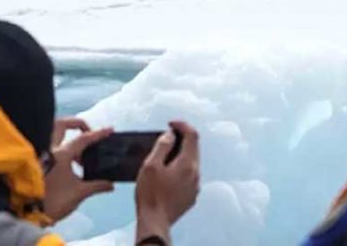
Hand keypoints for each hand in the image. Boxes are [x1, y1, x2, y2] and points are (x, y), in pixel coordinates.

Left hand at [44, 123, 114, 220]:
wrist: (29, 213)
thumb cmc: (55, 201)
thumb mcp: (78, 193)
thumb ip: (96, 186)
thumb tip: (110, 185)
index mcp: (61, 154)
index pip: (83, 139)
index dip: (98, 134)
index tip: (110, 130)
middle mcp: (49, 149)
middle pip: (61, 124)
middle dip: (76, 124)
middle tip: (87, 132)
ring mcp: (41, 154)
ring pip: (53, 135)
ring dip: (67, 139)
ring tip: (80, 156)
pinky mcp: (36, 162)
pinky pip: (50, 147)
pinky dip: (61, 150)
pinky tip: (70, 164)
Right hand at [135, 121, 199, 237]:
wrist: (155, 222)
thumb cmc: (151, 195)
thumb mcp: (150, 165)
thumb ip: (162, 146)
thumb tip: (170, 135)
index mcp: (187, 164)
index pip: (192, 135)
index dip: (182, 125)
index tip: (171, 124)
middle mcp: (195, 174)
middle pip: (194, 149)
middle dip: (182, 139)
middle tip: (167, 137)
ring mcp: (195, 186)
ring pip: (192, 163)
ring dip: (181, 155)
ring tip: (165, 156)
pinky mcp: (191, 196)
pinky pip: (189, 177)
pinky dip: (181, 169)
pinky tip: (168, 174)